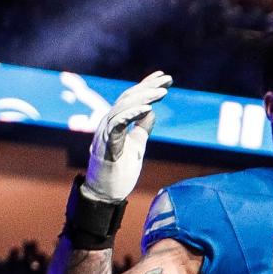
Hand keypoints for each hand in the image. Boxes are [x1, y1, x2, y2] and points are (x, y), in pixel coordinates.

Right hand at [83, 70, 172, 203]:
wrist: (104, 195)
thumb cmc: (118, 173)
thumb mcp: (136, 146)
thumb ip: (141, 129)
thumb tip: (151, 112)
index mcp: (116, 122)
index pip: (132, 98)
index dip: (148, 86)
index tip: (165, 78)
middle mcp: (109, 123)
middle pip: (128, 97)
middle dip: (149, 86)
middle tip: (167, 79)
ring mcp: (106, 133)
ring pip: (123, 107)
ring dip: (144, 98)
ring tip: (161, 92)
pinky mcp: (106, 145)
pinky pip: (118, 124)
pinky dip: (132, 114)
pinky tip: (147, 108)